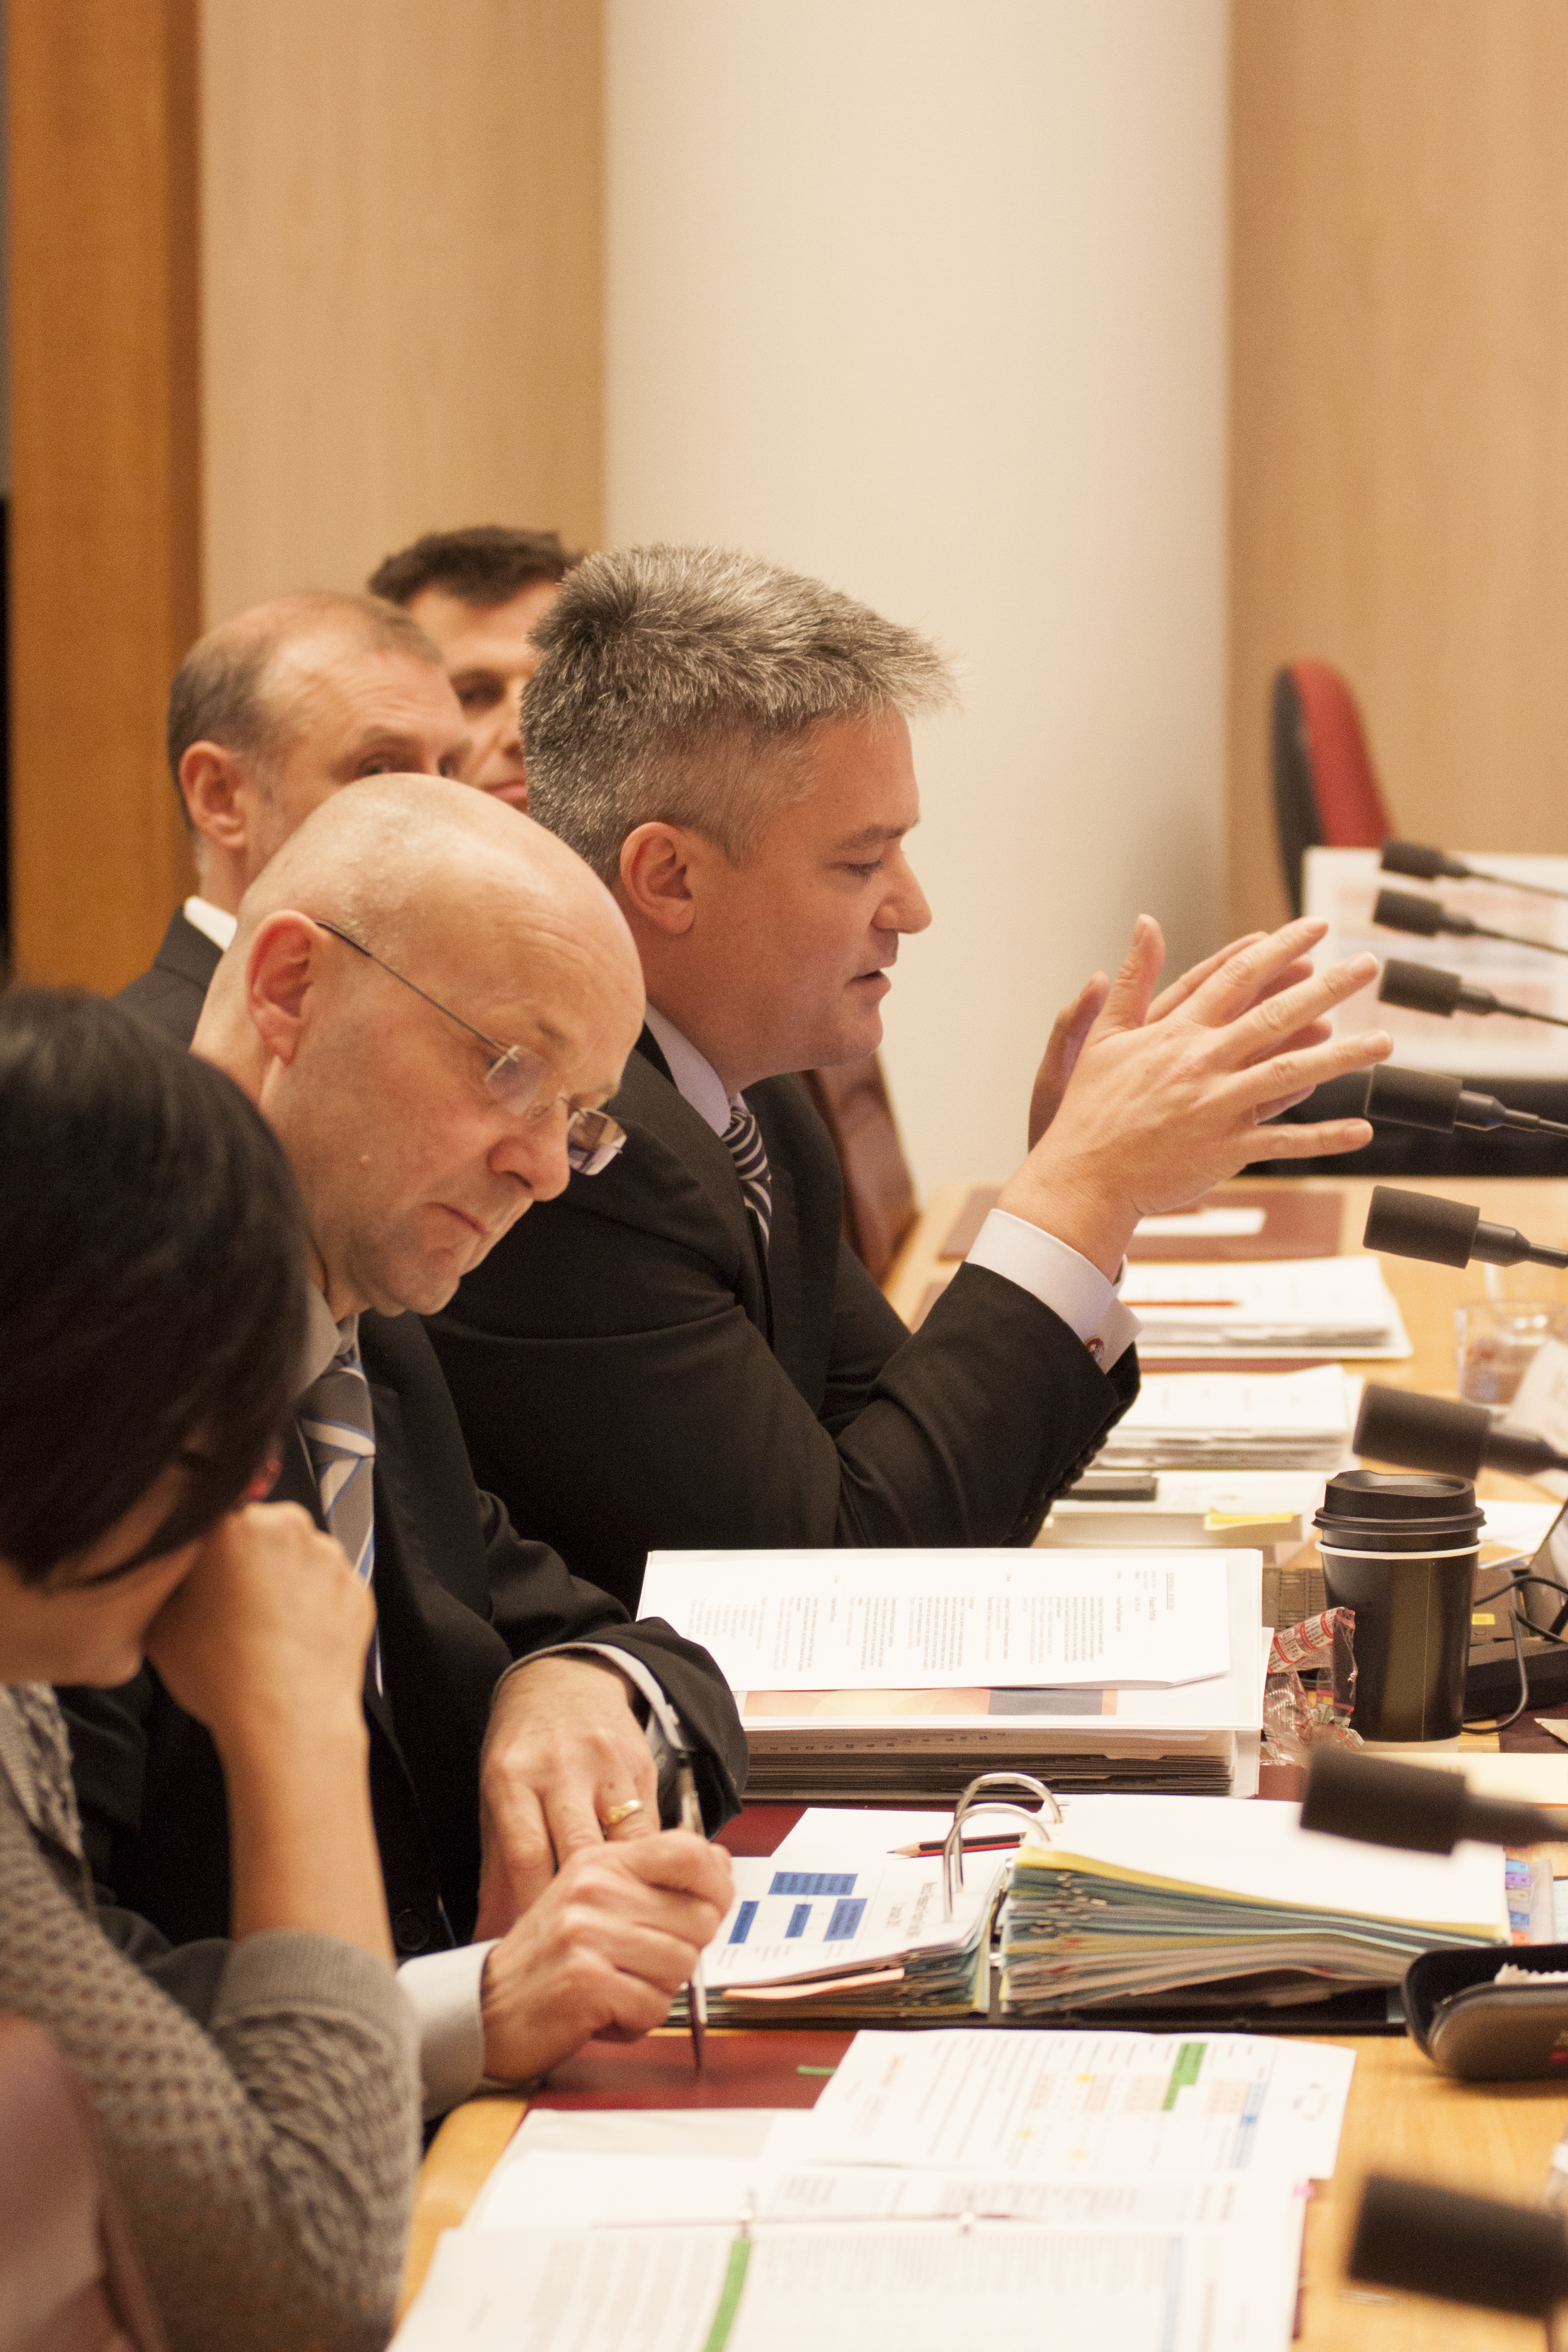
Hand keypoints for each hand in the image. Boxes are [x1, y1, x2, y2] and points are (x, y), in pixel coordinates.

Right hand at [143, 1502, 373, 1760]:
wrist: (287, 1719)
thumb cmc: (224, 1674)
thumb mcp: (159, 1624)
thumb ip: (163, 1582)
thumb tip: (168, 1574)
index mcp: (235, 1523)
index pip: (213, 1517)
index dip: (203, 1551)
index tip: (199, 1577)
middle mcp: (289, 1528)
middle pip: (259, 1533)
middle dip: (244, 1562)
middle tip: (227, 1609)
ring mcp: (330, 1558)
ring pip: (296, 1560)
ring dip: (281, 1583)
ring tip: (261, 1632)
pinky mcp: (357, 1588)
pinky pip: (327, 1587)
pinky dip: (313, 1606)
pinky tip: (292, 1640)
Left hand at [475, 1655, 658, 1938]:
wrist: (564, 1680)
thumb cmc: (524, 1747)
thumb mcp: (496, 1797)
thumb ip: (497, 1870)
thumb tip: (488, 1936)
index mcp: (513, 1776)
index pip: (527, 1856)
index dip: (535, 1911)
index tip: (539, 1950)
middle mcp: (560, 1768)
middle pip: (579, 1852)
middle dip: (585, 1908)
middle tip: (586, 1949)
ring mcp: (606, 1765)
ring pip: (625, 1844)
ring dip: (627, 1890)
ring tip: (623, 1927)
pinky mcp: (642, 1765)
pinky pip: (652, 1829)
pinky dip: (649, 1865)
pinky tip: (645, 1890)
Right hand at [479, 1830, 731, 2080]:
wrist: (485, 2008)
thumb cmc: (548, 1959)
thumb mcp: (596, 1900)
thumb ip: (653, 1878)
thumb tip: (719, 1861)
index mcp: (600, 1859)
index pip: (688, 1851)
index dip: (717, 1884)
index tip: (710, 1907)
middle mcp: (594, 1888)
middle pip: (699, 1917)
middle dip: (682, 1952)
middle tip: (640, 1965)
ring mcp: (588, 1933)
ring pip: (682, 1966)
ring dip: (657, 1990)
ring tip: (617, 1987)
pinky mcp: (586, 1982)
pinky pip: (654, 2007)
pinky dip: (636, 2021)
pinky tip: (604, 2012)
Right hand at [999, 915, 1389, 1274]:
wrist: (1081, 1175)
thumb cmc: (1091, 1108)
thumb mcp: (1104, 1033)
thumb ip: (1134, 977)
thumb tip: (1145, 922)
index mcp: (1176, 1031)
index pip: (1236, 977)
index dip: (1280, 949)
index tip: (1315, 928)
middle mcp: (1201, 1063)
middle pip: (1275, 1016)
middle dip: (1327, 988)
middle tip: (1369, 966)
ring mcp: (1215, 1107)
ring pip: (1289, 1075)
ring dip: (1341, 1058)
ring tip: (1383, 1043)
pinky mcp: (1223, 1150)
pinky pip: (1282, 1142)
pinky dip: (1322, 1137)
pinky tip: (1360, 1130)